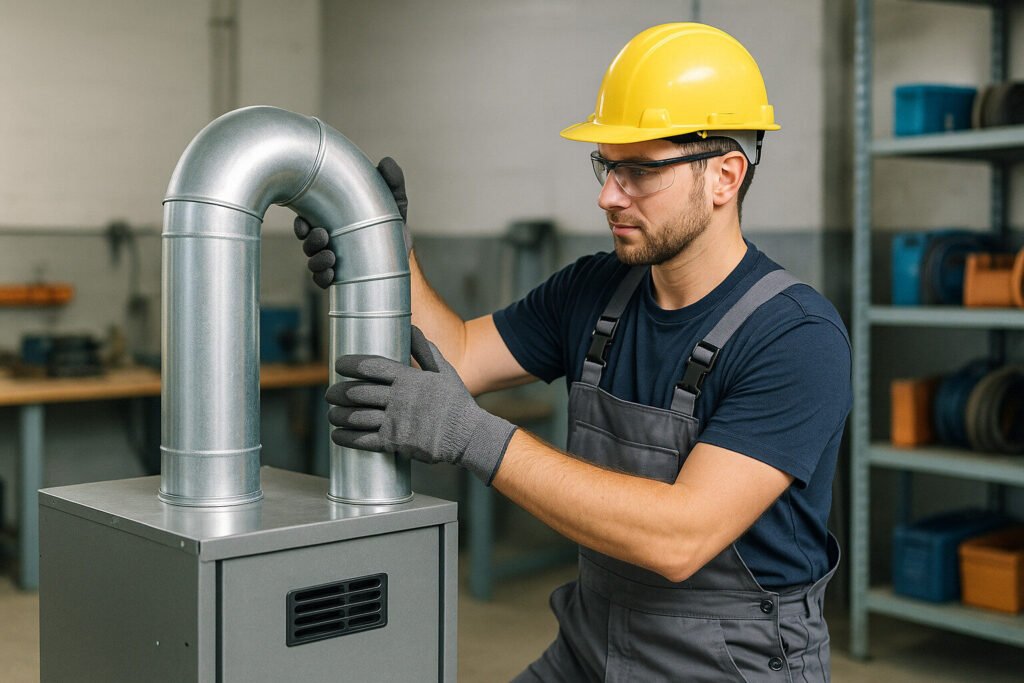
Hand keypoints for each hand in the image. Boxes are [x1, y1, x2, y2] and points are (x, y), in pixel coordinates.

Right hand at [293, 156, 410, 289]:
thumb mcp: (393, 200)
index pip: (307, 219)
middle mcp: (328, 239)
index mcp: (333, 218)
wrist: (403, 253)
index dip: (300, 221)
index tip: (304, 222)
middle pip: (306, 240)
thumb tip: (385, 162)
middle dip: (309, 239)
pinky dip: (323, 277)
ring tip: (331, 257)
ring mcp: (332, 259)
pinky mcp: (340, 277)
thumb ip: (392, 181)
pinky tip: (331, 273)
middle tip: (323, 236)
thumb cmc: (391, 223)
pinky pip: (322, 280)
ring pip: (313, 261)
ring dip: (316, 259)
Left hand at [326, 326, 515, 483]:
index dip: (350, 364)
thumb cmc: (456, 402)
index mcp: (409, 378)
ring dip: (338, 415)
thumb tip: (411, 327)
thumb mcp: (444, 371)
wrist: (468, 435)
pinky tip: (336, 435)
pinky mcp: (395, 443)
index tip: (339, 364)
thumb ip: (425, 349)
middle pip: (358, 392)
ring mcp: (396, 422)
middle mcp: (399, 399)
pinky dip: (346, 438)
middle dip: (338, 392)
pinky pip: (363, 440)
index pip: (371, 366)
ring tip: (331, 413)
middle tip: (330, 393)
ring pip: (356, 416)